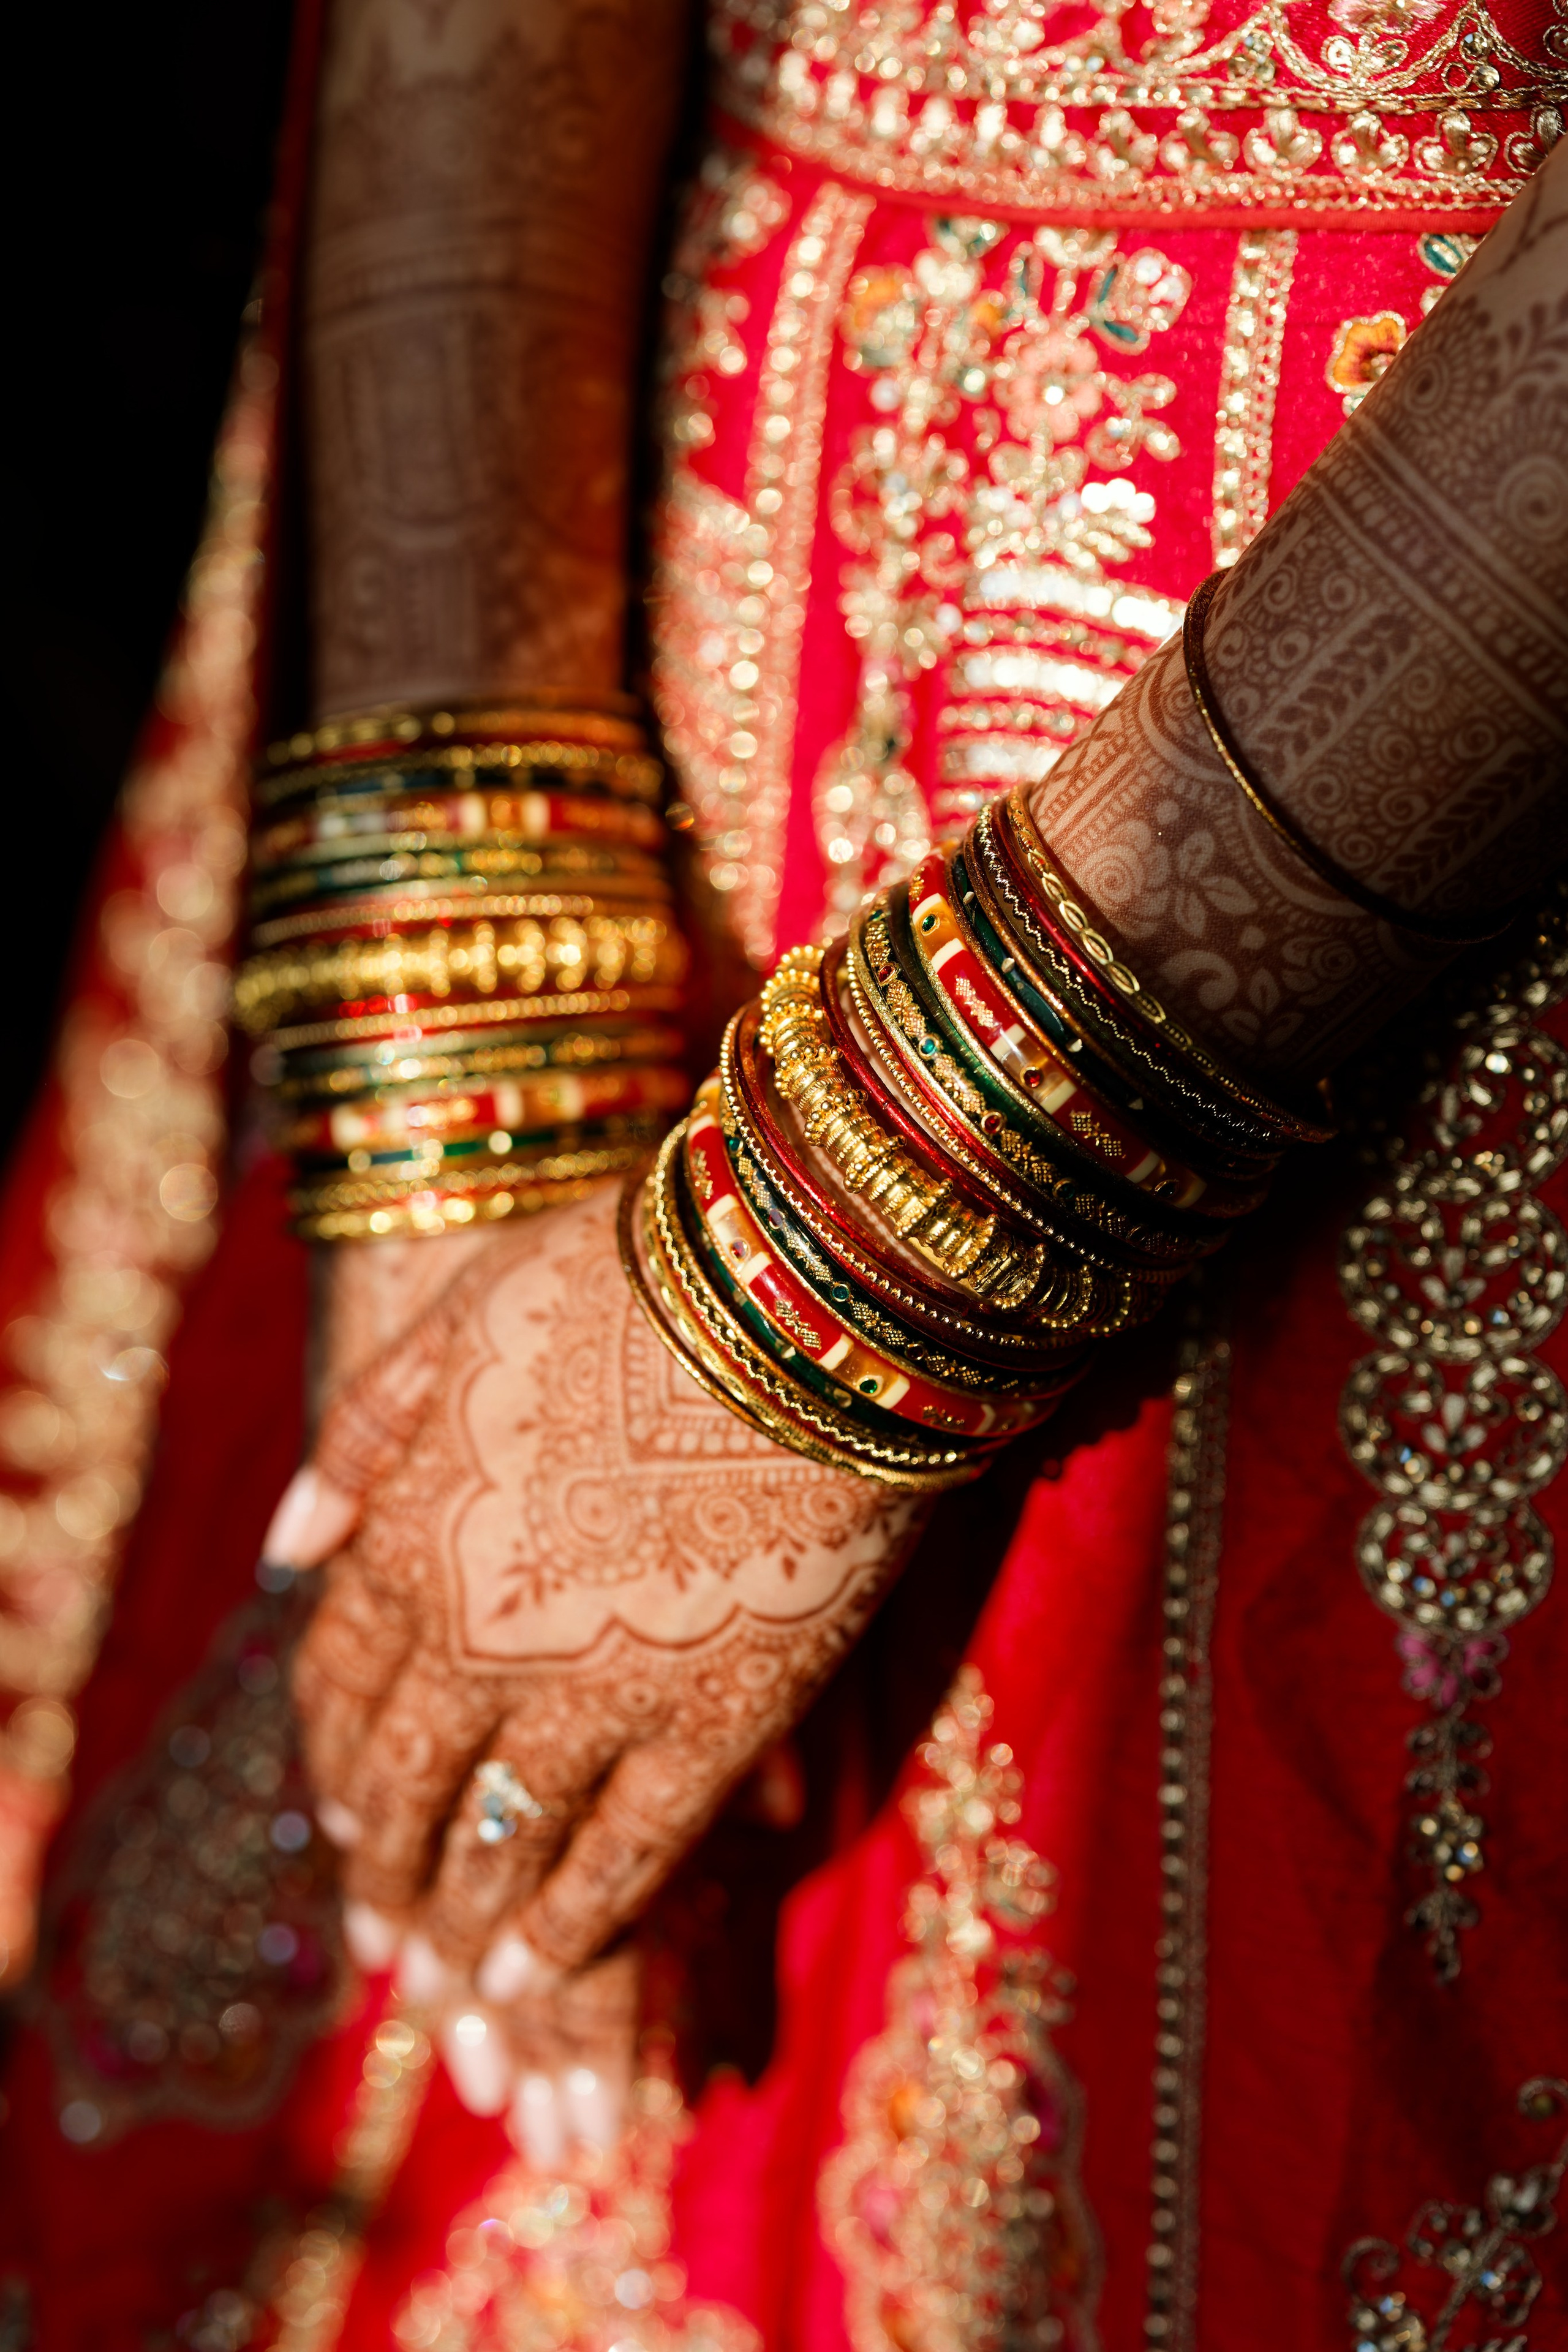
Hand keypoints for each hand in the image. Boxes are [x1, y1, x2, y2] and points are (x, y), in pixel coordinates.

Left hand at [269, 1184, 920, 2145]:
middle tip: (390, 1932)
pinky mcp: (710, 1725)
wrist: (796, 1302)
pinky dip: (574, 1921)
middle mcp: (476, 1639)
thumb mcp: (457, 1326)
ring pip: (501, 1840)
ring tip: (460, 1972)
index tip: (343, 1817)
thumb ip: (363, 1439)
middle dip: (389, 1865)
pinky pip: (624, 1856)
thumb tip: (287, 1549)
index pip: (336, 1691)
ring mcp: (593, 1692)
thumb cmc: (629, 1282)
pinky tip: (552, 1962)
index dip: (335, 1762)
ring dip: (468, 1915)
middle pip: (407, 1785)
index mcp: (410, 1541)